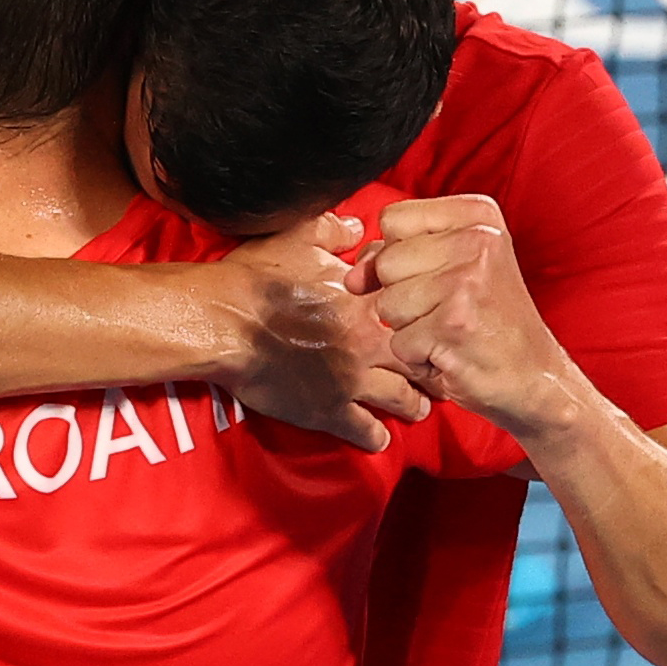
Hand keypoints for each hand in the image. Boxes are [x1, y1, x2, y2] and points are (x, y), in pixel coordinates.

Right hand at [216, 213, 430, 451]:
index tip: (432, 323)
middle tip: (440, 373)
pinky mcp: (327, 409)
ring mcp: (350, 379)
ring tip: (419, 408)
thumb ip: (334, 231)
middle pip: (416, 359)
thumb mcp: (298, 237)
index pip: (414, 311)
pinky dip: (374, 436)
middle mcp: (367, 342)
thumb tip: (358, 227)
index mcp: (365, 302)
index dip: (426, 318)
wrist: (226, 320)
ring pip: (399, 397)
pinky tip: (379, 438)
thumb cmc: (258, 278)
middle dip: (431, 367)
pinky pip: (363, 429)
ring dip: (412, 404)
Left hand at [346, 195, 576, 437]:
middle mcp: (477, 240)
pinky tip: (452, 352)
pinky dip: (418, 356)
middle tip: (447, 308)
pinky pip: (398, 341)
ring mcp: (466, 281)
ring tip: (449, 330)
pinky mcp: (454, 324)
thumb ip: (397, 253)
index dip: (395, 252)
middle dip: (402, 294)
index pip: (393, 218)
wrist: (534, 377)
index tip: (429, 273)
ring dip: (409, 328)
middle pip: (385, 261)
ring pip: (387, 303)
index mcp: (478, 216)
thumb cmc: (488, 320)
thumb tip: (352, 276)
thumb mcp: (451, 267)